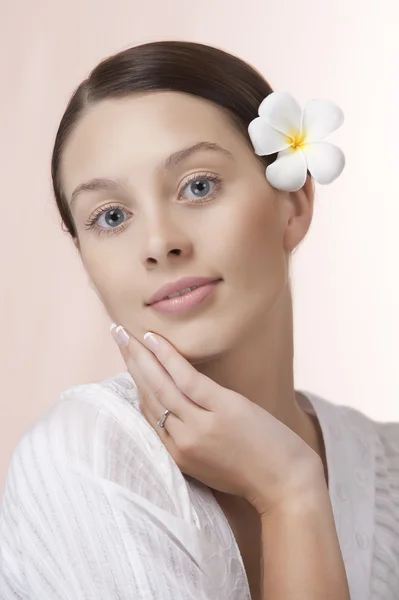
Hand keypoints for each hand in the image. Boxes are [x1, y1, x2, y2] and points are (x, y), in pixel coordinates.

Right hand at [111, 325, 322, 515]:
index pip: (148, 413)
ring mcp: (200, 425)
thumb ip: (191, 437)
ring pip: (161, 385)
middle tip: (116, 335)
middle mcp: (181, 441)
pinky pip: (186, 379)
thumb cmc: (252, 473)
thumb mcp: (211, 463)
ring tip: (125, 333)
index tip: (129, 360)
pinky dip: (167, 358)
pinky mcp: (221, 410)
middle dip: (129, 362)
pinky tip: (153, 341)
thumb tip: (180, 407)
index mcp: (177, 455)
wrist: (286, 486)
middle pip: (148, 396)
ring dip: (140, 356)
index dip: (137, 384)